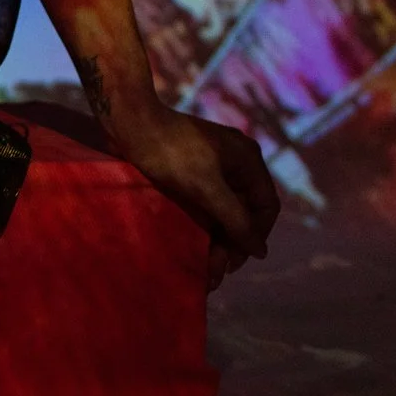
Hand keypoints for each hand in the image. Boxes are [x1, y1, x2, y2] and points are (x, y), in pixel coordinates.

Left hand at [110, 107, 282, 290]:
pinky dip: (203, 227)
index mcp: (248, 160)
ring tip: (204, 271)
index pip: (266, 207)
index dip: (254, 237)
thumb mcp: (206, 187)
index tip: (234, 261)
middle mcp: (236, 164)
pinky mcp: (192, 173)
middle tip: (214, 273)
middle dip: (231, 244)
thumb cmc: (171, 153)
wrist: (129, 123)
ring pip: (224, 212)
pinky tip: (195, 248)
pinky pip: (207, 205)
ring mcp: (214, 168)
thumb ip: (236, 219)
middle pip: (244, 213)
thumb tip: (261, 252)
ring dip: (216, 241)